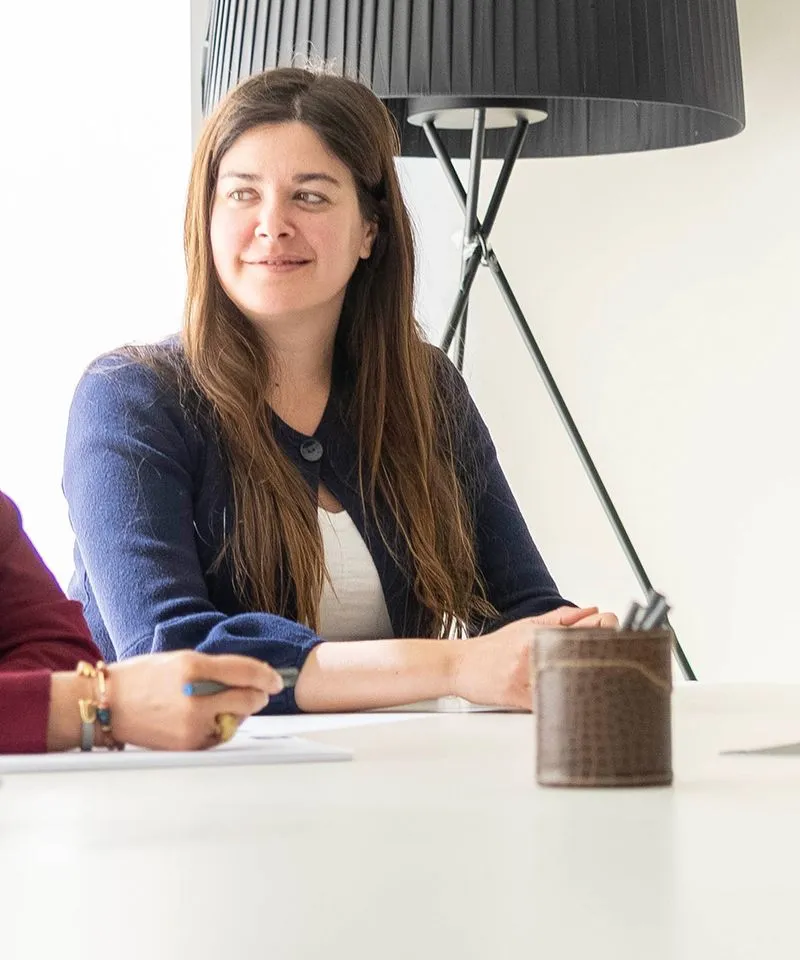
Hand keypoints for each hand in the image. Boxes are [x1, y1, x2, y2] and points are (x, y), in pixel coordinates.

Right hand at [106, 651, 283, 749]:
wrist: (107, 704)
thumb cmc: (142, 678)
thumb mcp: (180, 659)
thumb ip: (215, 668)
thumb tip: (249, 678)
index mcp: (193, 667)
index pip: (245, 672)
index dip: (266, 676)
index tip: (276, 680)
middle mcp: (195, 697)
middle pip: (248, 699)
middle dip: (258, 696)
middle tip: (260, 694)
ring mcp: (191, 724)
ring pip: (236, 720)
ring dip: (238, 712)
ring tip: (220, 704)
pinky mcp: (187, 745)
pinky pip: (218, 737)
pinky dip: (221, 727)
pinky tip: (207, 719)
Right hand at [450, 606, 618, 710]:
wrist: (459, 665)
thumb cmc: (492, 648)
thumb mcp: (525, 625)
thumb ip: (560, 619)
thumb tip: (592, 611)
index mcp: (540, 632)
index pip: (585, 626)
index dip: (610, 628)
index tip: (621, 632)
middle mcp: (535, 651)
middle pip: (585, 651)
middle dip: (610, 652)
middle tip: (625, 656)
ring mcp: (527, 674)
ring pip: (571, 678)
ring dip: (593, 679)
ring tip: (610, 681)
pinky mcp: (520, 698)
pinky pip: (551, 703)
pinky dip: (567, 703)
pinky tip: (581, 703)